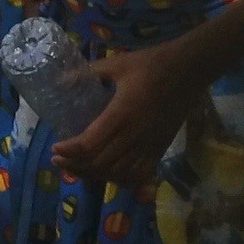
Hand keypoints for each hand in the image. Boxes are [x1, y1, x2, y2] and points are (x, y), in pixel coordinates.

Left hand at [49, 40, 197, 189]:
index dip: (71, 150)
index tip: (55, 149)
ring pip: (119, 173)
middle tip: (58, 160)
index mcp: (121, 114)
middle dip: (77, 165)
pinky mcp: (161, 150)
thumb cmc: (149, 65)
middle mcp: (135, 136)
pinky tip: (108, 174)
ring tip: (77, 168)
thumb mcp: (116, 64)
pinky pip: (140, 174)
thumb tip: (61, 78)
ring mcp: (150, 146)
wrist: (187, 72)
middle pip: (101, 163)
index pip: (90, 143)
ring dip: (96, 174)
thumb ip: (88, 73)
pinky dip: (122, 179)